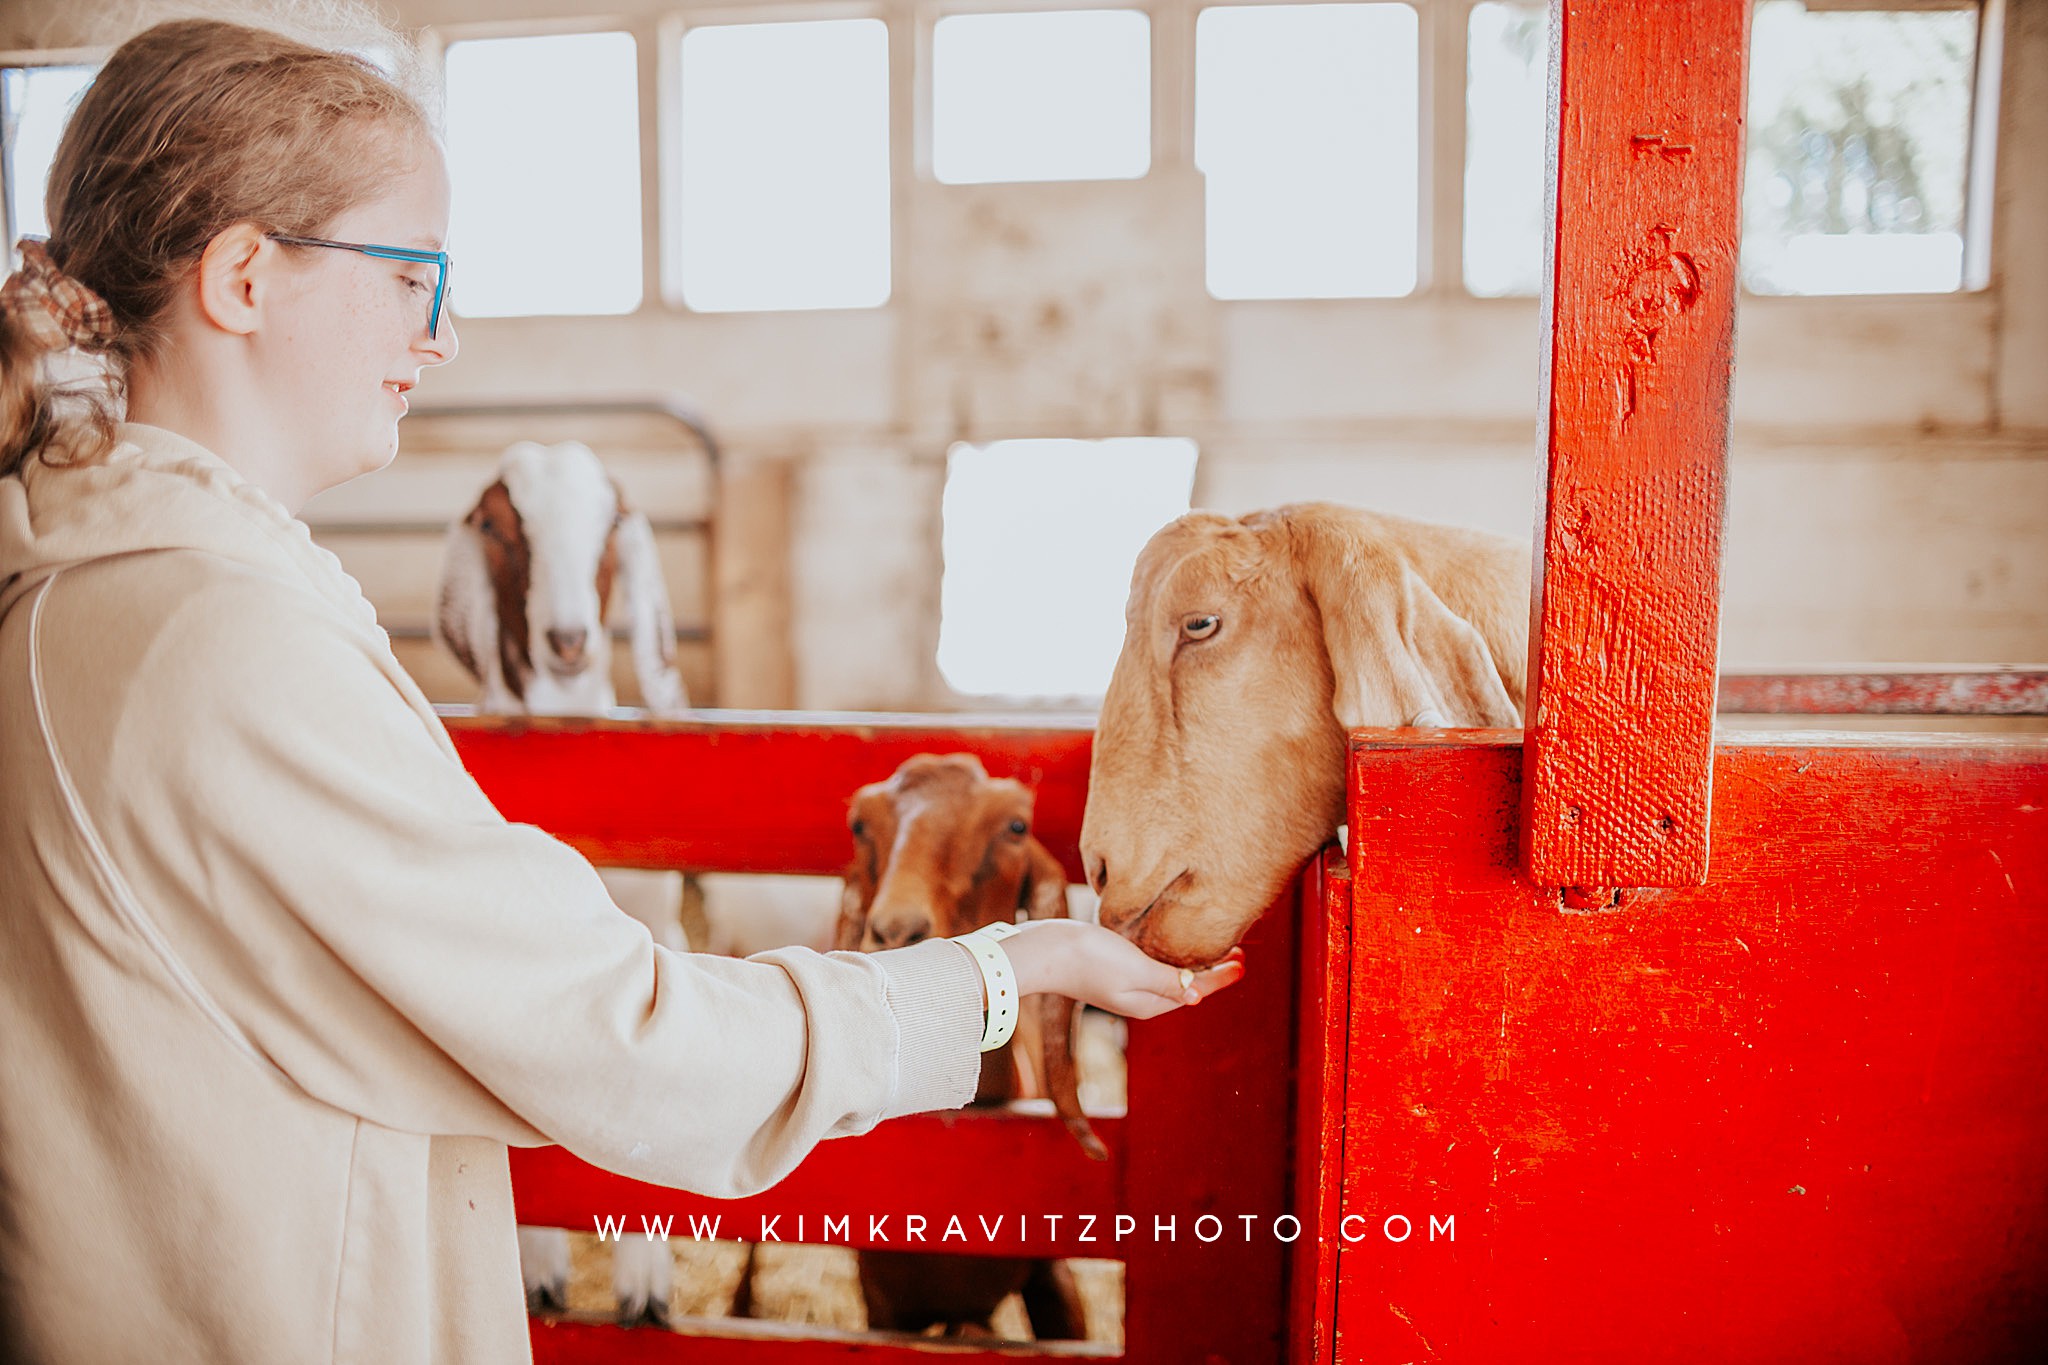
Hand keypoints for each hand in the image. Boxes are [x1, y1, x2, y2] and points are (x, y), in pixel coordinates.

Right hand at [978, 920, 1245, 1020]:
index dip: (1222, 976)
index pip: (1197, 989)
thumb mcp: (1136, 971)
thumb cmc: (1090, 960)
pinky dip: (1169, 955)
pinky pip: (1151, 964)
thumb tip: (1198, 998)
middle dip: (1212, 969)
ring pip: (1169, 974)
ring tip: (1211, 946)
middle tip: (1237, 951)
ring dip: (1192, 961)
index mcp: (1150, 1002)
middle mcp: (1141, 997)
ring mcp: (1125, 983)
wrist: (1043, 952)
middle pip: (1186, 983)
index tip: (1243, 962)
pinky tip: (1171, 942)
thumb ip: (1168, 982)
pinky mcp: (1112, 967)